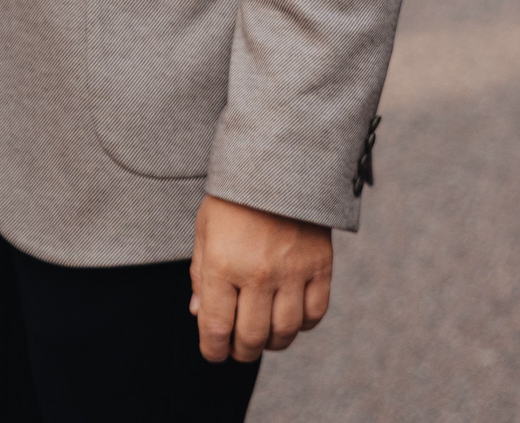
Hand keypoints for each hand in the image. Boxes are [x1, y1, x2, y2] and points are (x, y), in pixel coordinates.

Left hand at [190, 195, 331, 362]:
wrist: (278, 165)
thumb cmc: (233, 198)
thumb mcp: (204, 230)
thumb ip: (200, 274)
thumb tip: (199, 314)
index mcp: (221, 264)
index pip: (216, 325)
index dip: (212, 348)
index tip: (212, 353)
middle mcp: (257, 274)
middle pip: (251, 336)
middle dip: (241, 351)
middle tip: (237, 351)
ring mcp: (292, 273)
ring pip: (285, 331)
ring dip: (271, 343)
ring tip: (262, 339)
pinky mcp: (320, 268)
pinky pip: (314, 314)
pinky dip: (301, 325)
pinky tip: (289, 319)